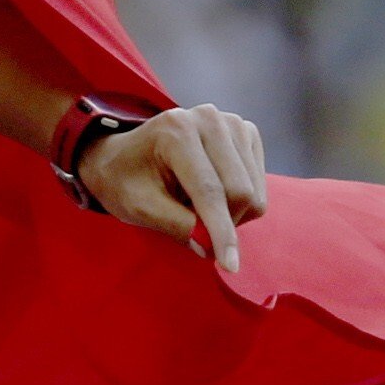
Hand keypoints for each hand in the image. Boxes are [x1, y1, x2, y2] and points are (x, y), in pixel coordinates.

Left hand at [77, 103, 267, 271]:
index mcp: (176, 130)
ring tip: (194, 203)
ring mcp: (232, 123)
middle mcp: (209, 118)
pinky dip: (238, 201)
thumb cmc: (125, 180)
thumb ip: (175, 225)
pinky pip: (259, 184)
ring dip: (230, 213)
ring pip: (253, 191)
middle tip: (192, 227)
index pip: (209, 190)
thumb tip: (212, 246)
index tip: (230, 266)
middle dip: (222, 224)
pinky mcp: (246, 133)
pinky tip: (212, 191)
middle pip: (240, 191)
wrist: (124, 155)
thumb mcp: (138, 207)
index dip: (221, 232)